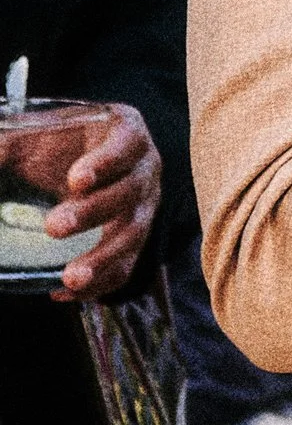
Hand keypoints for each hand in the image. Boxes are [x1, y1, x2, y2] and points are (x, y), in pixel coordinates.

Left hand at [48, 102, 162, 302]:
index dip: (106, 163)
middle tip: (54, 227)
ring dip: (102, 259)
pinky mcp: (134, 240)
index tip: (75, 180)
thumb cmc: (62, 142)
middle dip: (93, 212)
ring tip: (69, 278)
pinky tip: (61, 292)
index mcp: (127, 132)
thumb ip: (10, 143)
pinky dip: (98, 284)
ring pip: (133, 236)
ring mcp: (144, 207)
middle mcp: (144, 170)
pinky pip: (125, 267)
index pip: (126, 145)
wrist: (81, 163)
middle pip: (129, 193)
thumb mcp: (38, 131)